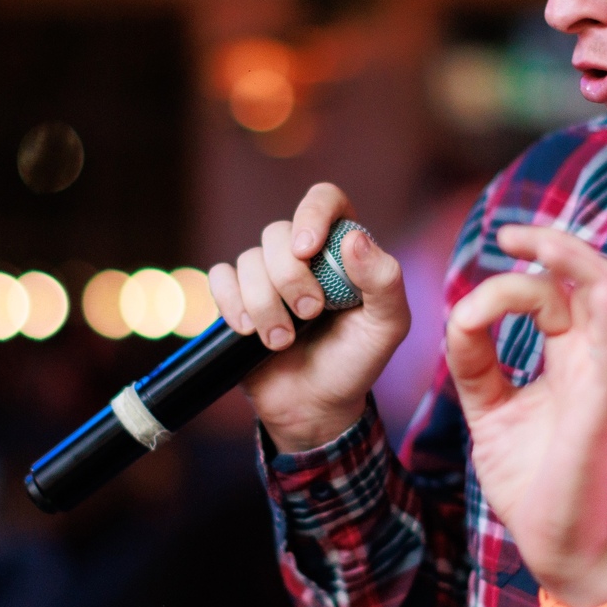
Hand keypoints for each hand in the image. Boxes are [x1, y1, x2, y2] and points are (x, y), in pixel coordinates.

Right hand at [207, 183, 410, 451]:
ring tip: (282, 341)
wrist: (316, 406)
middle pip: (277, 232)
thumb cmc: (356, 361)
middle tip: (309, 314)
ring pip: (247, 259)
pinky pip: (219, 277)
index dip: (311, 215)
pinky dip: (231, 303)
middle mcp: (301, 254)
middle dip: (289, 278)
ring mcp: (266, 275)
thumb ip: (384, 281)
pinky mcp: (236, 296)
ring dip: (263, 304)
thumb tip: (353, 239)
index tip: (306, 249)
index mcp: (341, 249)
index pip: (324, 200)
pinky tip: (247, 331)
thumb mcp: (388, 326)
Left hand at [445, 225, 606, 606]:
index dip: (518, 278)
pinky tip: (584, 296)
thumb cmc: (532, 480)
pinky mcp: (602, 415)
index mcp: (570, 360)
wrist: (553, 548)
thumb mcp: (490, 411)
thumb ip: (476, 364)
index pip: (555, 295)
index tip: (478, 285)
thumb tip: (459, 314)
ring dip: (579, 267)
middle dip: (556, 248)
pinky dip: (604, 323)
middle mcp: (593, 364)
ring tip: (541, 244)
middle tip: (509, 234)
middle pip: (594, 281)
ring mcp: (603, 387)